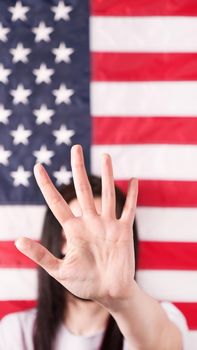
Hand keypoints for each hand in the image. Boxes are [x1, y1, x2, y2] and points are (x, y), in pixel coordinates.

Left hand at [15, 145, 137, 304]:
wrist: (109, 293)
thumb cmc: (84, 283)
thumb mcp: (59, 270)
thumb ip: (40, 255)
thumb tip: (17, 240)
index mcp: (73, 230)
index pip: (56, 202)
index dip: (46, 185)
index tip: (38, 167)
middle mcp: (90, 222)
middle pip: (82, 189)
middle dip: (78, 168)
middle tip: (76, 147)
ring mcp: (107, 225)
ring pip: (107, 194)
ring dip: (107, 175)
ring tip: (105, 156)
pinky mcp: (123, 231)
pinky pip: (128, 209)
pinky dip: (131, 195)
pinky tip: (132, 180)